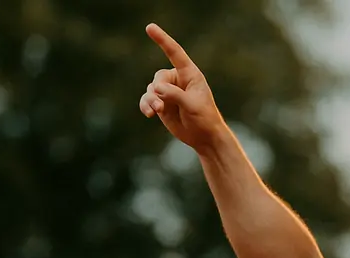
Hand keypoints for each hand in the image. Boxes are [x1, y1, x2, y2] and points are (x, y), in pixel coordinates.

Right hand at [139, 23, 225, 152]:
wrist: (203, 137)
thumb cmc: (204, 119)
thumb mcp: (192, 105)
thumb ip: (175, 95)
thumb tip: (156, 88)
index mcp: (190, 74)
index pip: (175, 53)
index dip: (163, 40)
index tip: (150, 27)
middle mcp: (178, 80)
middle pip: (159, 77)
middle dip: (158, 91)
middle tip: (161, 106)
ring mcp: (168, 92)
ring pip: (151, 89)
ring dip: (151, 100)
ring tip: (155, 112)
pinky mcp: (161, 103)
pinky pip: (147, 99)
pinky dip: (146, 105)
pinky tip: (149, 114)